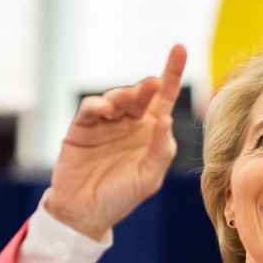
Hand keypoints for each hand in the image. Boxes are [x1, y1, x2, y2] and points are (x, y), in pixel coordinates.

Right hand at [46, 46, 185, 239]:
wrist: (85, 214)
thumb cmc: (121, 198)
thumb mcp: (149, 178)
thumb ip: (160, 150)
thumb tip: (166, 119)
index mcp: (151, 132)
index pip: (165, 98)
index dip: (173, 72)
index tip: (180, 48)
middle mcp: (129, 123)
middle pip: (140, 94)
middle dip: (146, 87)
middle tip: (151, 85)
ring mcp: (105, 124)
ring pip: (116, 97)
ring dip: (123, 95)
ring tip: (125, 103)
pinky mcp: (81, 128)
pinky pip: (90, 108)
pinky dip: (98, 104)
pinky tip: (105, 110)